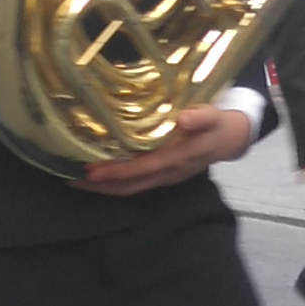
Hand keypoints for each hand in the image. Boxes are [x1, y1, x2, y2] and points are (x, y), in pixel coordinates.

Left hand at [79, 103, 256, 193]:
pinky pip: (136, 183)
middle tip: (72, 181)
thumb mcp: (214, 116)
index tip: (90, 172)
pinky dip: (116, 183)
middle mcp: (168, 173)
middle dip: (101, 187)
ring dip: (105, 188)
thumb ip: (200, 117)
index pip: (140, 170)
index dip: (115, 173)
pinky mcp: (162, 175)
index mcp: (176, 159)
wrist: (232, 139)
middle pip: (130, 187)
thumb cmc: (219, 125)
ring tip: (79, 182)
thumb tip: (183, 119)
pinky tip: (102, 176)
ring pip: (131, 189)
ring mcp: (165, 177)